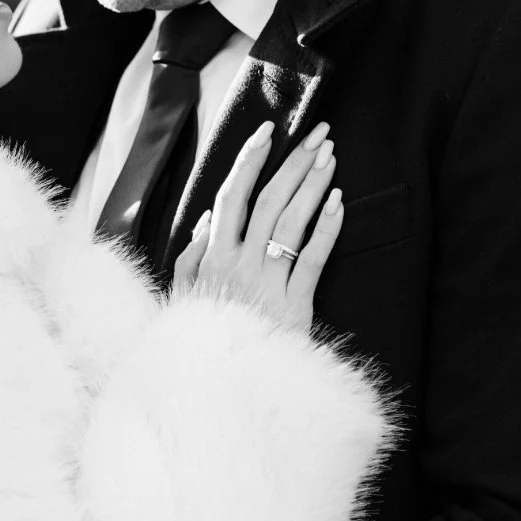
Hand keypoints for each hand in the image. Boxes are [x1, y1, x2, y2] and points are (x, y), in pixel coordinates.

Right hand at [173, 119, 342, 330]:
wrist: (220, 389)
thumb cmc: (202, 338)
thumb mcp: (183, 296)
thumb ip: (192, 255)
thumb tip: (208, 217)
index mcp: (212, 257)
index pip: (232, 197)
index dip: (250, 161)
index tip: (268, 131)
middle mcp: (239, 264)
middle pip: (269, 201)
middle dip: (294, 162)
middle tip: (317, 133)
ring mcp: (267, 284)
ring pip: (292, 223)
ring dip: (313, 185)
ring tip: (331, 156)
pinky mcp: (294, 308)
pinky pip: (313, 261)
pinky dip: (326, 230)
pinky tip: (338, 202)